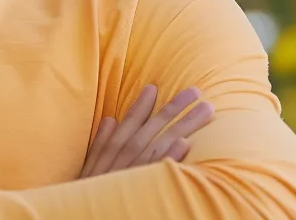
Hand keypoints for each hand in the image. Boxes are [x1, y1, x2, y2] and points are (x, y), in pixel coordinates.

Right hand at [77, 84, 213, 178]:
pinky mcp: (146, 187)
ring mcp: (137, 169)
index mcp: (113, 149)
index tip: (154, 87)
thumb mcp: (90, 164)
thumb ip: (101, 141)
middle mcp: (126, 154)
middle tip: (195, 91)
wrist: (89, 211)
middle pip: (154, 126)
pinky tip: (185, 143)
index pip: (130, 121)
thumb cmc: (90, 190)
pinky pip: (159, 169)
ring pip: (164, 141)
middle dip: (174, 107)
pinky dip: (170, 156)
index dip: (142, 104)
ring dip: (185, 124)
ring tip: (205, 110)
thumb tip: (110, 119)